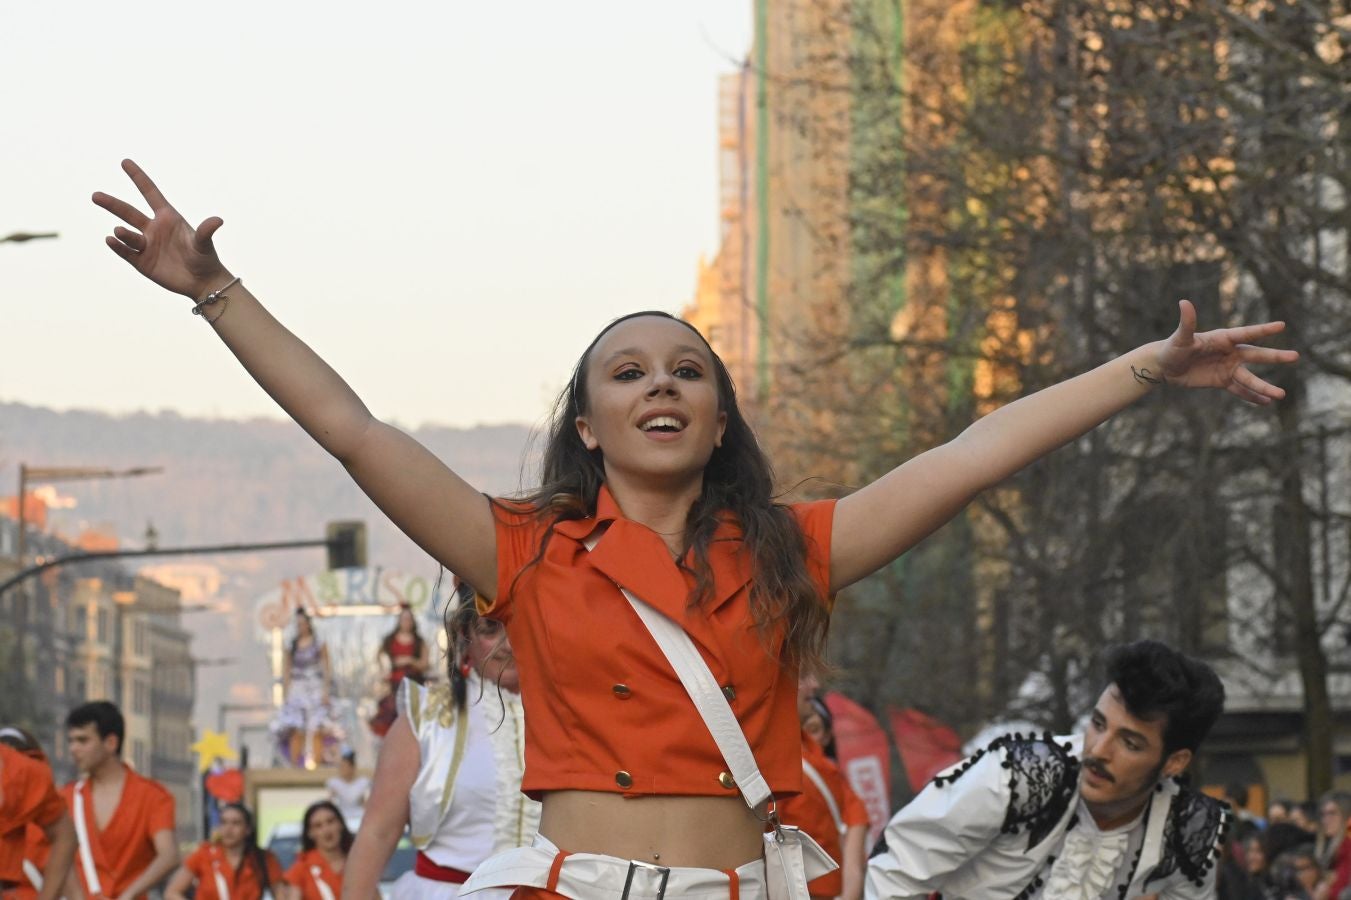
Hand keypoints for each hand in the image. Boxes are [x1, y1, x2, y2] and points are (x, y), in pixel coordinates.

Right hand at [93, 159, 230, 299]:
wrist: (202, 283)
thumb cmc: (205, 258)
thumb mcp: (204, 244)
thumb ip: (205, 231)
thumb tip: (218, 220)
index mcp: (167, 217)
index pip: (149, 193)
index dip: (138, 177)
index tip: (125, 162)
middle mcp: (153, 229)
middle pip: (128, 212)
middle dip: (112, 204)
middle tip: (95, 196)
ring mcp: (146, 245)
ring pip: (127, 234)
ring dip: (122, 233)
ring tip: (119, 231)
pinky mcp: (142, 262)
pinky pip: (126, 252)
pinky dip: (118, 246)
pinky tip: (111, 240)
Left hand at [1153, 299, 1298, 404]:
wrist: (1165, 366)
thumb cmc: (1172, 348)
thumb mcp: (1180, 337)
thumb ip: (1187, 322)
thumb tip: (1184, 302)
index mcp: (1223, 338)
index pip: (1246, 333)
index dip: (1262, 330)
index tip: (1281, 326)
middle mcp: (1230, 352)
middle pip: (1255, 355)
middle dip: (1274, 356)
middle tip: (1295, 356)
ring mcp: (1228, 368)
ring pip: (1250, 378)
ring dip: (1264, 386)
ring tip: (1281, 395)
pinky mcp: (1222, 381)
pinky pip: (1240, 390)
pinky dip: (1252, 396)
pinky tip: (1266, 402)